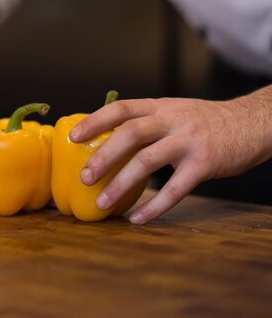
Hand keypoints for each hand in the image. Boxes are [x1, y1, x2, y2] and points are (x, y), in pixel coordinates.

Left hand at [69, 91, 271, 223]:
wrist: (253, 123)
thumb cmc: (204, 121)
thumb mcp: (173, 110)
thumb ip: (145, 121)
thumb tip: (106, 139)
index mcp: (159, 106)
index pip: (121, 108)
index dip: (94, 120)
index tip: (72, 136)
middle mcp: (172, 119)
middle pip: (130, 133)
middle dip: (103, 156)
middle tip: (84, 177)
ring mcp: (189, 141)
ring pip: (148, 161)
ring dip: (121, 184)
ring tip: (101, 202)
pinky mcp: (205, 163)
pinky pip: (176, 189)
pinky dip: (155, 206)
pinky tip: (138, 219)